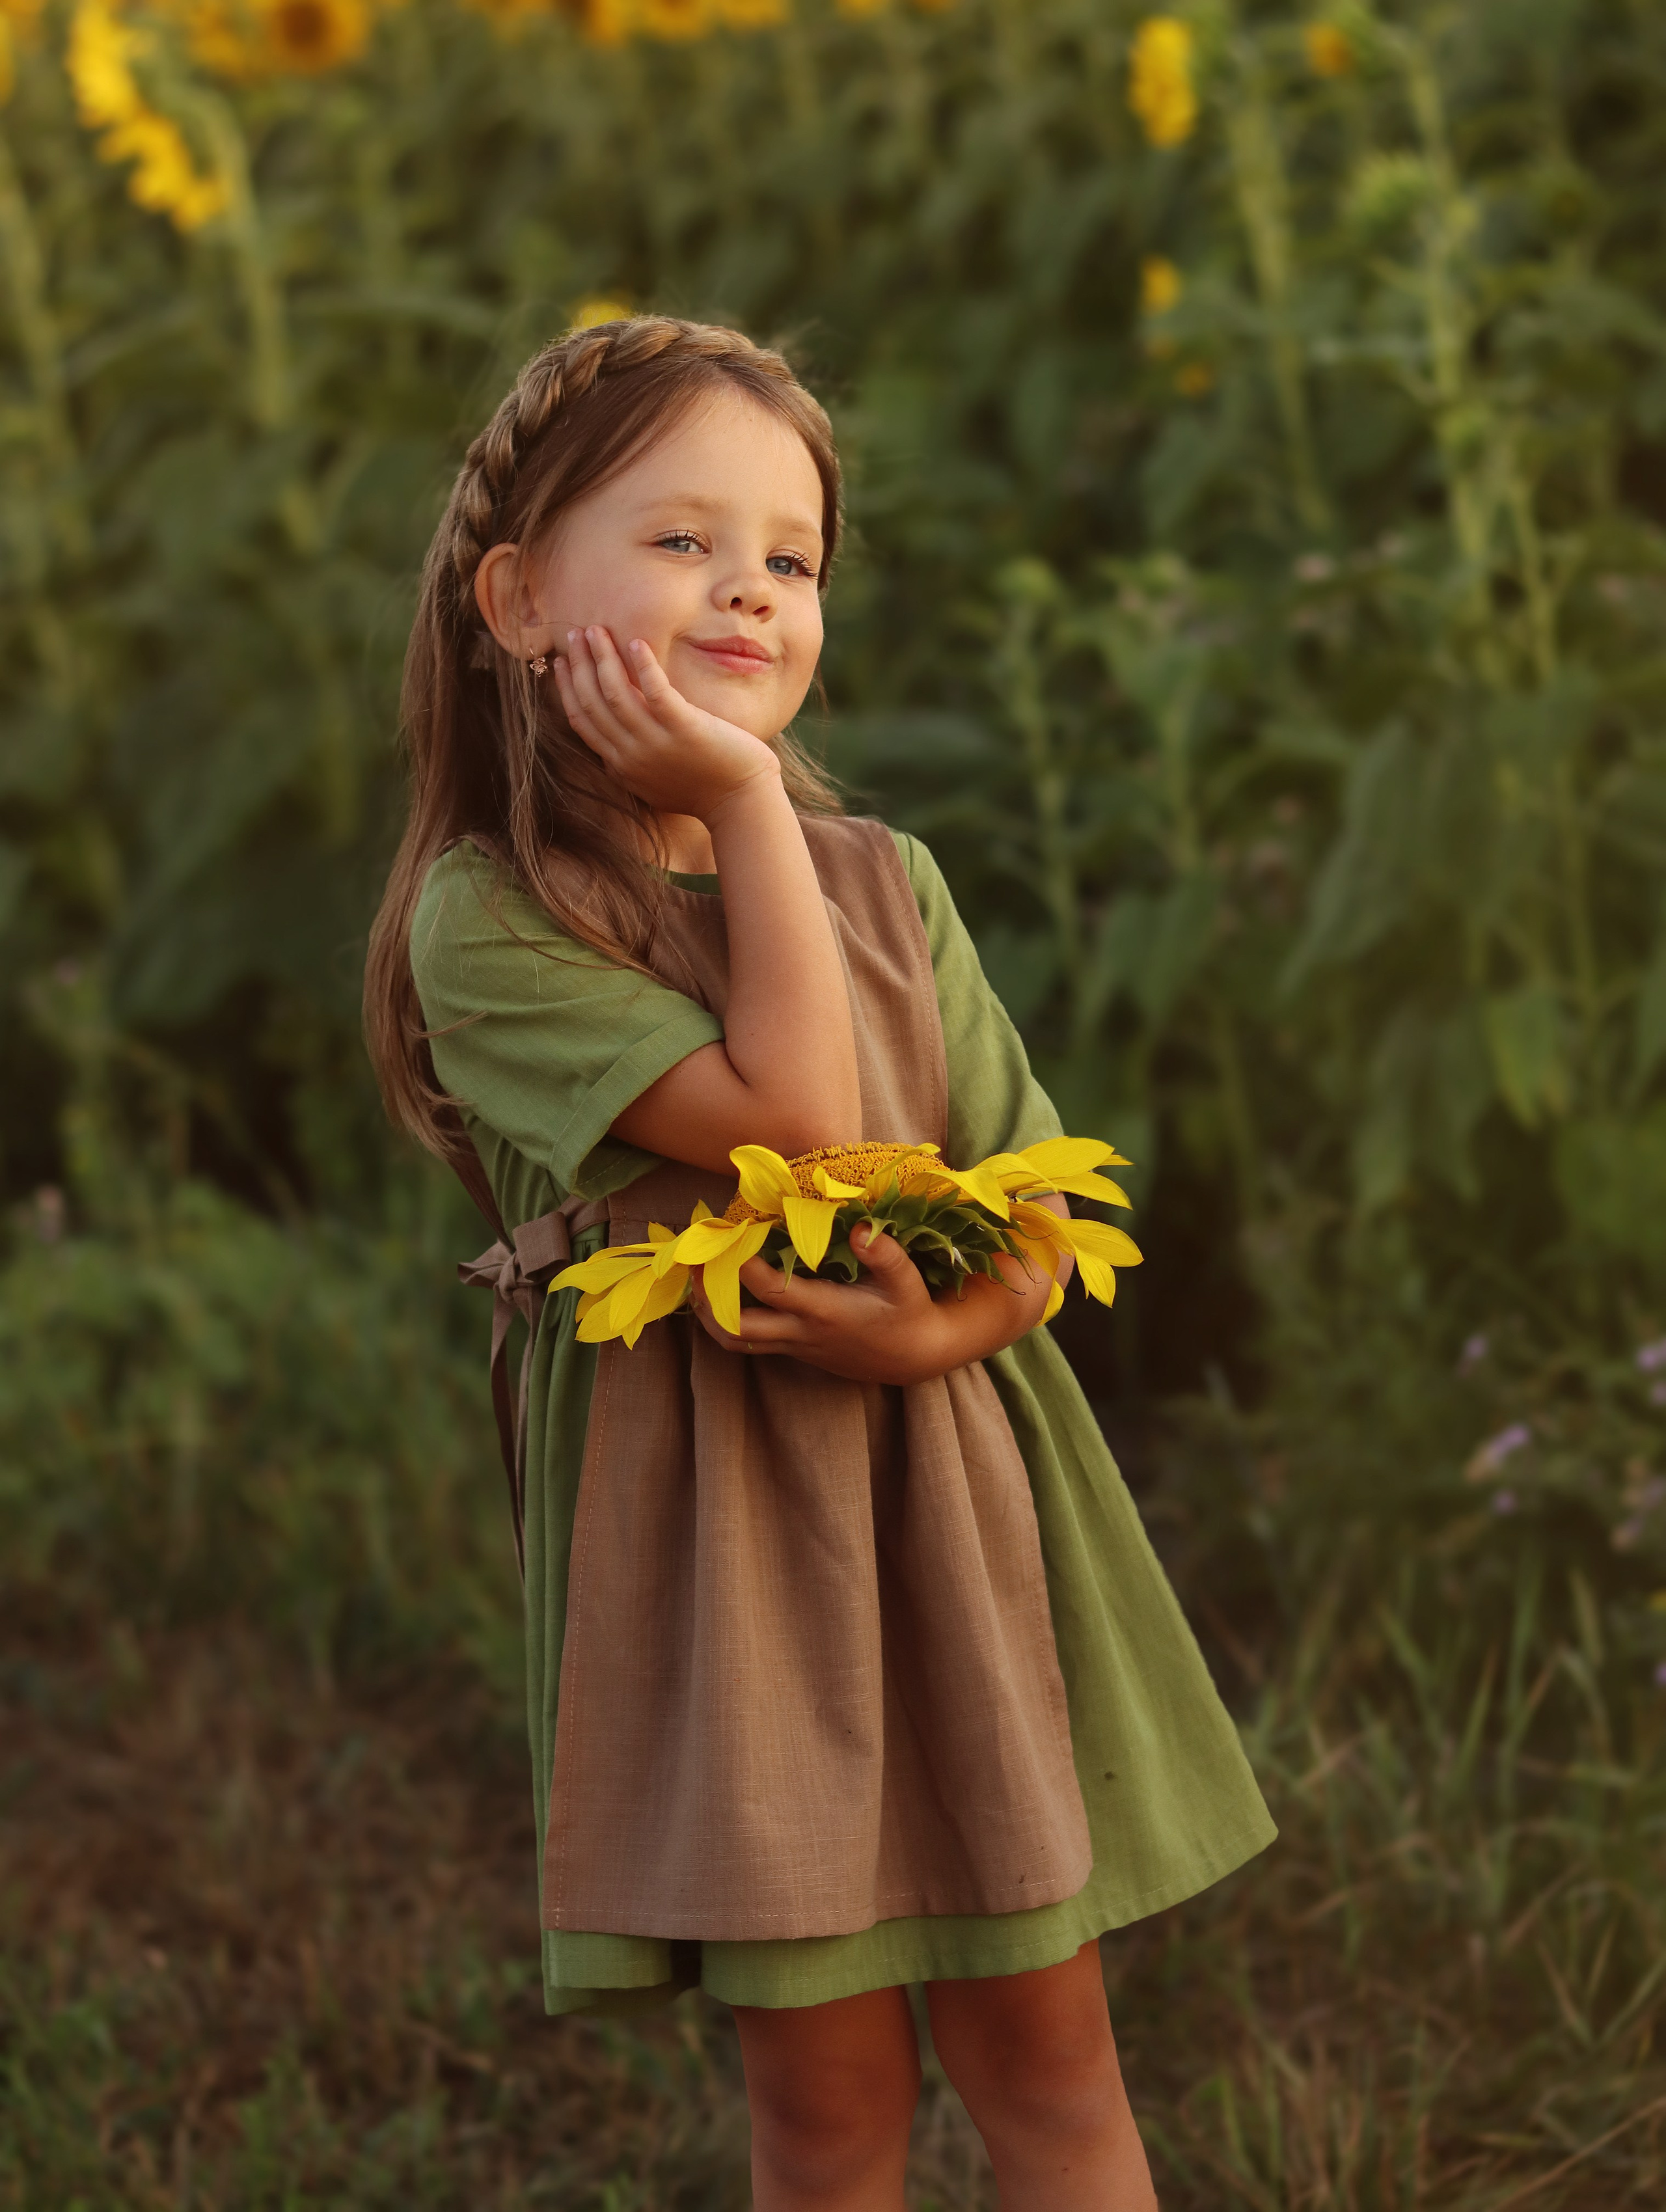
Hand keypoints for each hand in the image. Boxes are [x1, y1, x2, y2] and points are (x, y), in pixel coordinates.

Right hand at [553, 625, 779, 822]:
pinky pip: (655, 691)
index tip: (561, 662)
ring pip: (616, 693)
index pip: (582, 720)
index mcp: (620, 764)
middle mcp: (630, 754)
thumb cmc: (702, 790)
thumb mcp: (652, 782)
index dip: (568, 688)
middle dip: (579, 665)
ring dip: (603, 658)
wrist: (739, 804)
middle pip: (592, 702)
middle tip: (575, 635)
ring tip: (597, 630)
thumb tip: (611, 752)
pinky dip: (643, 666)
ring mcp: (655, 742)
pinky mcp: (684, 729)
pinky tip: (637, 642)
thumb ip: (630, 763)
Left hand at [689, 1222, 1050, 1385]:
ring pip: (737, 1340)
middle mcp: (801, 1332)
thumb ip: (885, 1255)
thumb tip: (861, 1229)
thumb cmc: (909, 1312)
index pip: (772, 1291)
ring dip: (709, 1315)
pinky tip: (722, 1293)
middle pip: (737, 1328)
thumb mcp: (907, 1282)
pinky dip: (728, 1320)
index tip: (728, 1236)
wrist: (914, 1357)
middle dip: (708, 1300)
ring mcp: (794, 1345)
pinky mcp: (794, 1349)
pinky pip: (750, 1340)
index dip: (745, 1268)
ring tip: (695, 1280)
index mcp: (825, 1311)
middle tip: (693, 1264)